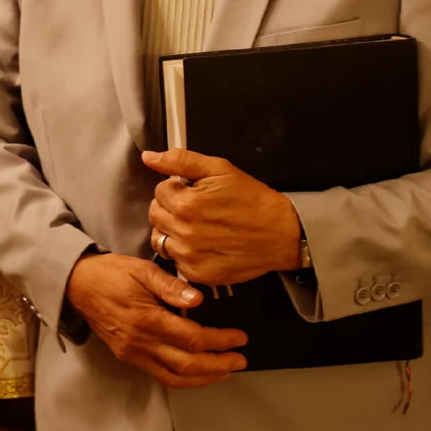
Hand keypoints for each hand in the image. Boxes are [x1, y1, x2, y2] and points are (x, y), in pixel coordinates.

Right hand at [64, 251, 247, 388]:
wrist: (78, 285)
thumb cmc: (111, 274)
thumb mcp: (143, 270)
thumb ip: (171, 286)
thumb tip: (198, 300)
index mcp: (147, 319)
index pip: (192, 338)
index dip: (220, 341)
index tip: (239, 338)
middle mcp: (140, 342)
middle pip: (187, 364)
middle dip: (219, 364)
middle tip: (240, 360)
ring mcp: (133, 353)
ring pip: (174, 377)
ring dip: (204, 378)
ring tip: (225, 371)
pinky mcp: (128, 357)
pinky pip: (160, 375)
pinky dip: (183, 378)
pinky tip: (198, 373)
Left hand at [144, 149, 302, 287]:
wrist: (281, 233)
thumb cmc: (253, 200)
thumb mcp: (219, 169)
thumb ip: (180, 161)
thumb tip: (149, 157)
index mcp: (186, 204)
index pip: (159, 191)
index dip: (177, 187)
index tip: (194, 191)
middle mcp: (184, 232)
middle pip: (156, 214)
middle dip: (172, 207)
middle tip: (197, 207)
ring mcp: (189, 255)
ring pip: (161, 238)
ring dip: (173, 230)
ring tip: (198, 226)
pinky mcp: (197, 272)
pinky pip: (175, 260)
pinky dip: (184, 251)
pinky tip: (203, 243)